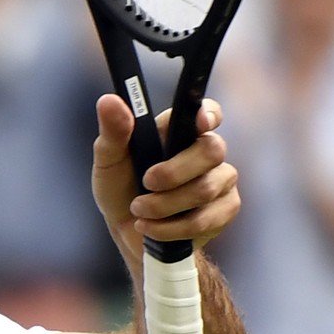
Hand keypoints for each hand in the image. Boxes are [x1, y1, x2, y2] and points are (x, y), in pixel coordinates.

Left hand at [91, 95, 239, 259]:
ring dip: (164, 205)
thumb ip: (113, 132)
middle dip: (174, 172)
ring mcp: (220, 180)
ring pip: (205, 189)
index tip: (201, 122)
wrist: (129, 232)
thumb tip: (109, 100)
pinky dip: (171, 227)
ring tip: (139, 210)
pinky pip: (205, 219)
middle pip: (211, 150)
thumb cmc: (120, 188)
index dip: (209, 114)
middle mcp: (206, 150)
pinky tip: (152, 228)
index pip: (207, 112)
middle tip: (146, 183)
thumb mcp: (108, 161)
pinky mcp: (224, 210)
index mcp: (179, 130)